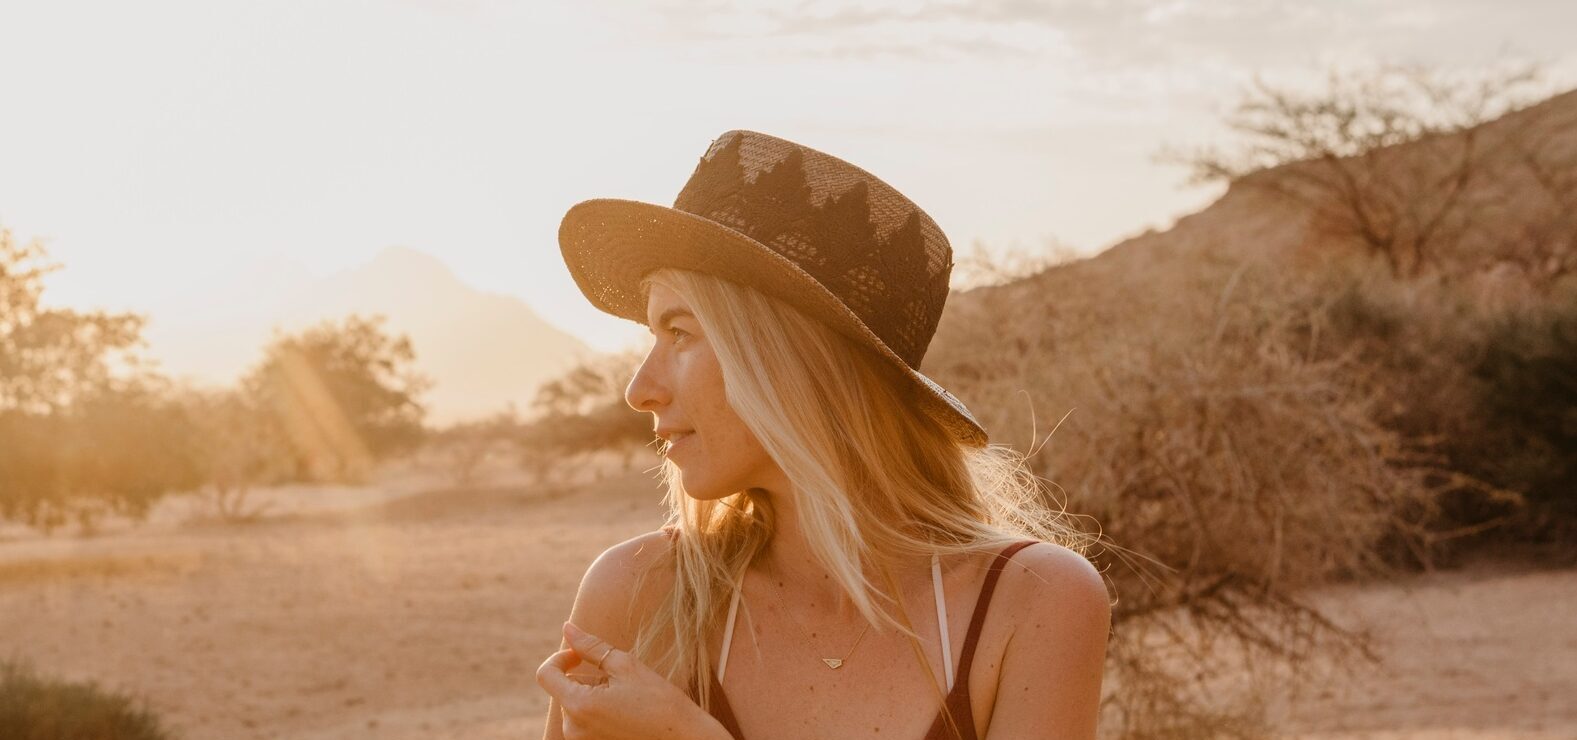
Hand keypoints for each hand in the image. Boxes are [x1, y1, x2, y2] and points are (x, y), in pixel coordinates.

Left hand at [537, 621, 724, 739]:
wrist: (684, 738)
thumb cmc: (659, 701)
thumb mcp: (626, 666)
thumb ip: (591, 647)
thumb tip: (568, 628)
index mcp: (578, 706)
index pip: (545, 674)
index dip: (561, 657)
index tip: (581, 654)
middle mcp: (573, 729)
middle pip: (564, 689)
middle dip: (585, 677)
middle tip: (621, 679)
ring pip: (576, 704)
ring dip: (594, 693)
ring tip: (627, 698)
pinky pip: (584, 720)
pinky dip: (598, 709)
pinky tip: (625, 711)